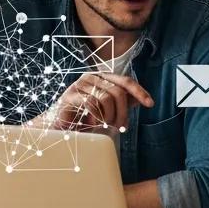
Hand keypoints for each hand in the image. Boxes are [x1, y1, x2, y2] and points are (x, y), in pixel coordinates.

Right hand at [39, 72, 153, 131]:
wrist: (58, 130)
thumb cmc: (82, 120)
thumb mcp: (107, 111)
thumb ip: (121, 103)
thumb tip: (140, 98)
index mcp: (101, 78)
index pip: (125, 81)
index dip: (139, 91)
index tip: (150, 103)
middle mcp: (91, 77)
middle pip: (119, 92)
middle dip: (123, 113)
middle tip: (119, 128)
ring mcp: (79, 85)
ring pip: (107, 98)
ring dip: (109, 117)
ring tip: (103, 126)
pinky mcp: (71, 95)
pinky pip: (92, 104)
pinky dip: (96, 117)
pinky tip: (91, 124)